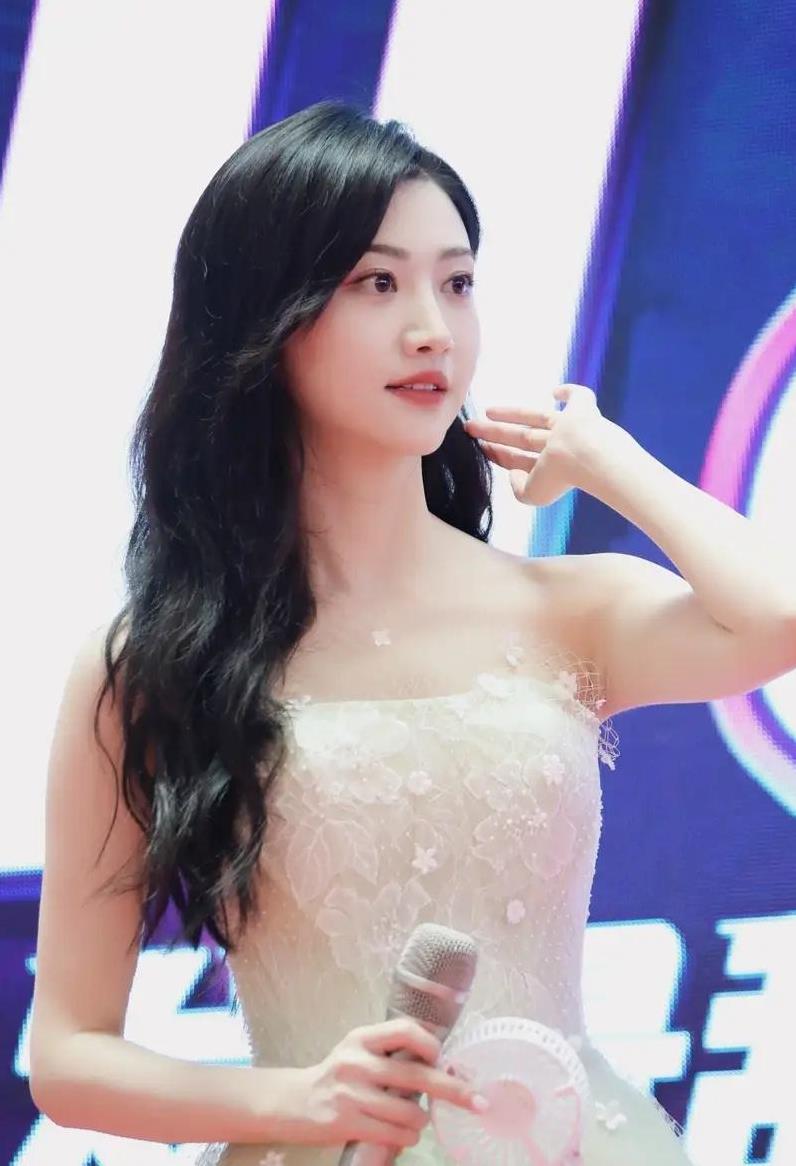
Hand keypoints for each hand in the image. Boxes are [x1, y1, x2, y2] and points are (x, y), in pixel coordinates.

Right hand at [295, 1017, 486, 1149]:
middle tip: (479, 1101)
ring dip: (422, 1120)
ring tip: (417, 1119)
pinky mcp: (349, 1123)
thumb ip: (391, 1052)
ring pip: (410, 1111)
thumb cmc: (339, 1075)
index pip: (405, 1030)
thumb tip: (441, 1063)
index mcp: (362, 1038)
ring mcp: (352, 1094)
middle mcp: (356, 1062)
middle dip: (454, 1090)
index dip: (430, 1044)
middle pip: (417, 1074)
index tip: (443, 1059)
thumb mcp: (359, 1051)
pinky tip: (404, 1132)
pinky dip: (408, 1136)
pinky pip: (396, 1133)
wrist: (296, 1102)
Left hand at [463, 383, 618, 506]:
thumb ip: (519, 487)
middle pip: (521, 437)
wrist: (588, 456)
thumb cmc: (560, 476)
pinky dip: (569, 393)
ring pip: (537, 417)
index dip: (498, 453)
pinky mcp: (584, 409)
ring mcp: (571, 426)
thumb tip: (513, 473)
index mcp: (546, 466)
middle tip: (471, 427)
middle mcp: (558, 446)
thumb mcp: (533, 494)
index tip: (480, 445)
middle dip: (495, 433)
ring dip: (512, 414)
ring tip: (488, 410)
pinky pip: (578, 397)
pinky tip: (555, 392)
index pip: (518, 458)